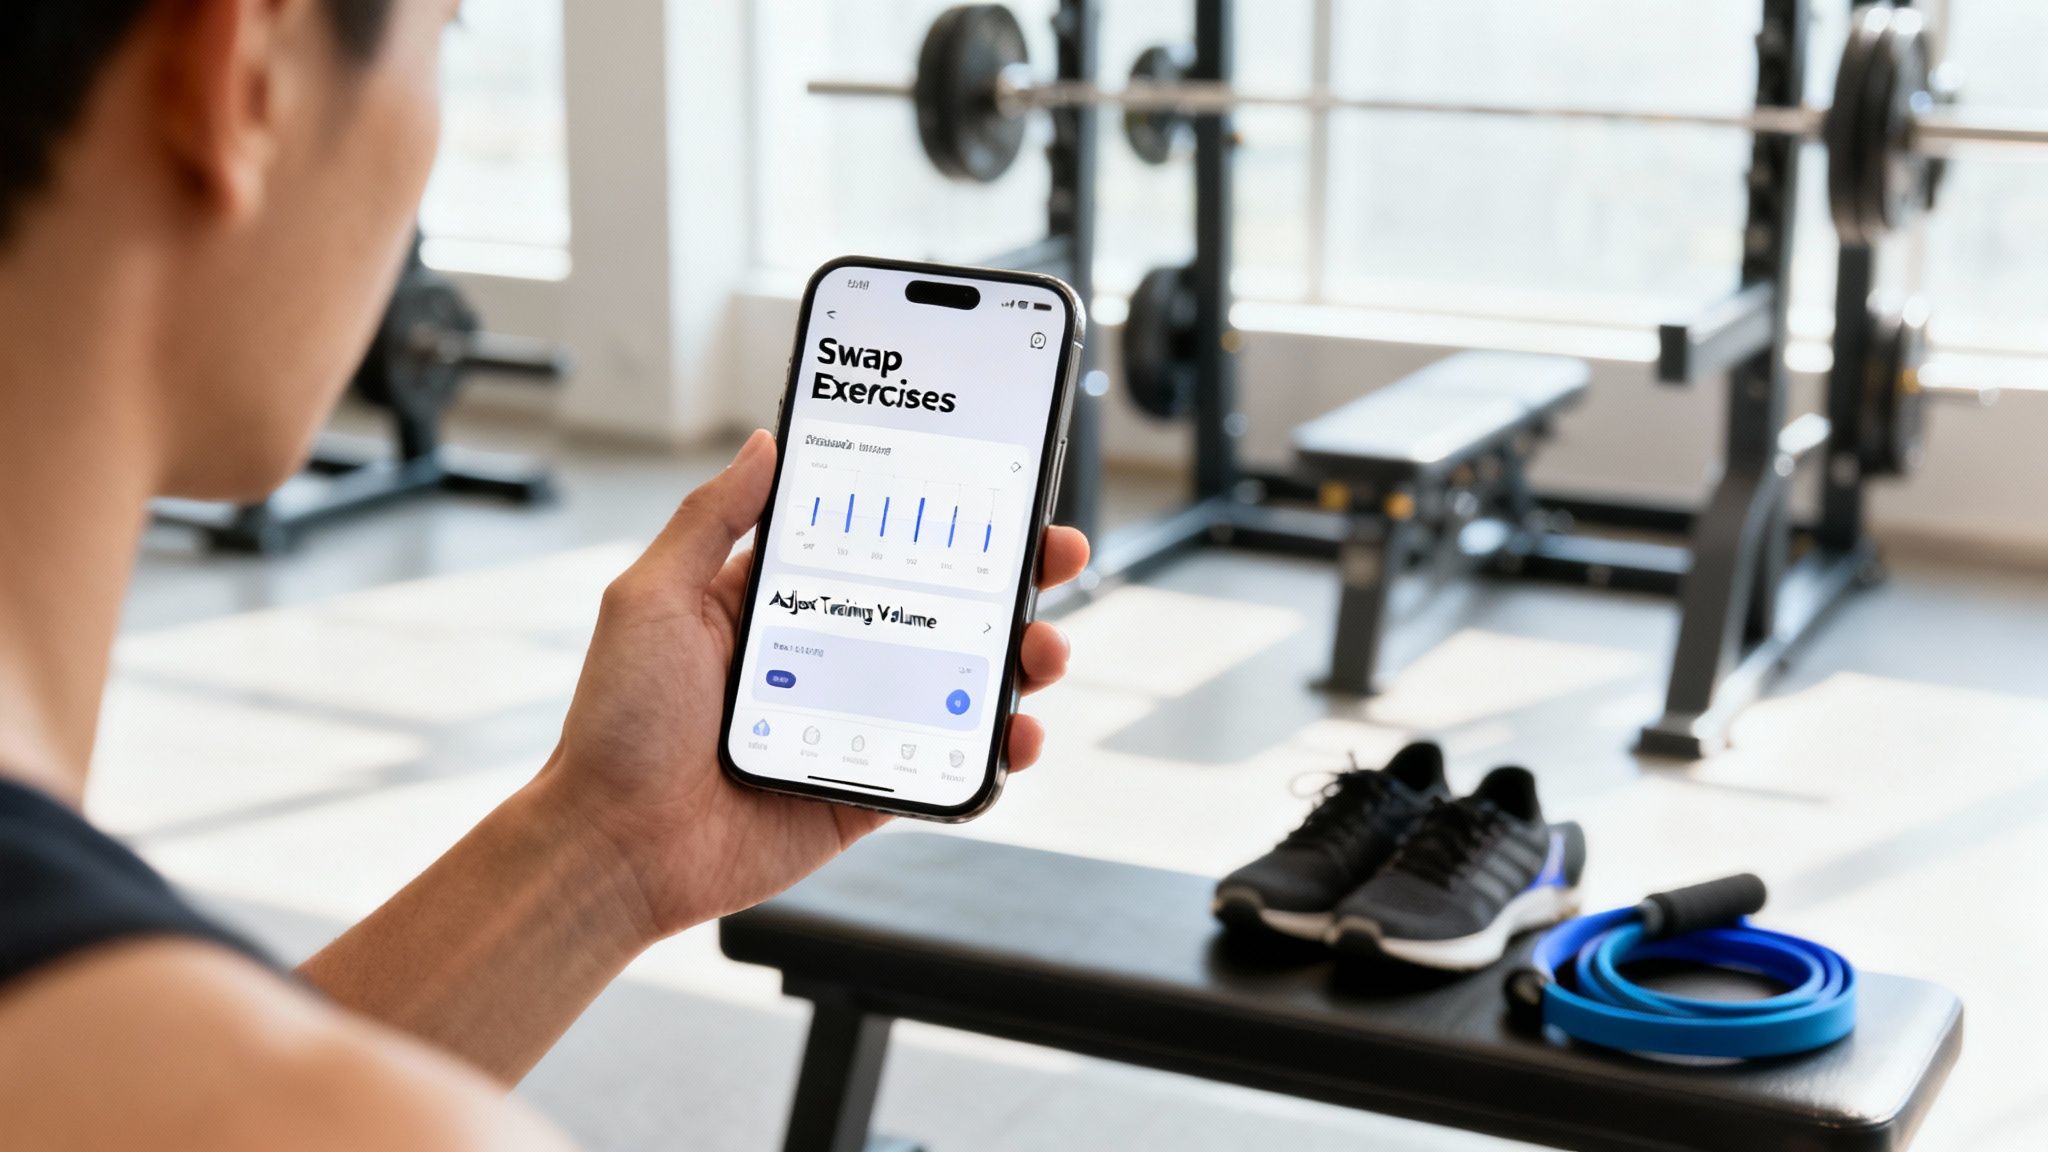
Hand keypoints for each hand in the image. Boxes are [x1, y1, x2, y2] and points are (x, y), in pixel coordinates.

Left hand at [537, 430, 1089, 937]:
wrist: (613, 849)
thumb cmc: (617, 725)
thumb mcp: (652, 598)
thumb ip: (710, 519)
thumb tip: (764, 443)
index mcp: (775, 605)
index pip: (876, 546)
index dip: (938, 519)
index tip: (994, 494)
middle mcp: (823, 659)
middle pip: (937, 608)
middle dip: (1008, 581)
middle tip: (1055, 557)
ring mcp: (851, 727)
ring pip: (958, 683)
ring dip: (1018, 661)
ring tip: (1046, 650)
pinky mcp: (866, 792)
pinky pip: (947, 765)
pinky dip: (995, 750)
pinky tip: (1019, 733)